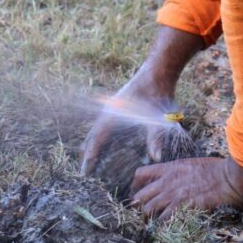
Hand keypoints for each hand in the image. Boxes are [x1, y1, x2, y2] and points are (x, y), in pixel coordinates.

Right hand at [81, 26, 205, 174]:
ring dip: (93, 143)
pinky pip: (105, 124)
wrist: (158, 71)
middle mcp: (109, 112)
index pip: (97, 139)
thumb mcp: (157, 119)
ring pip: (97, 129)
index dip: (90, 156)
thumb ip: (155, 139)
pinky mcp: (119, 105)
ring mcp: (113, 108)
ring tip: (89, 157)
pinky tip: (106, 141)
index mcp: (113, 115)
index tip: (85, 170)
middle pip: (92, 135)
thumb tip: (157, 158)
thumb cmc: (157, 94)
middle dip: (88, 152)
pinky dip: (102, 136)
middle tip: (84, 169)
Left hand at [131, 155, 242, 220]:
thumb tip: (179, 181)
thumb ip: (181, 173)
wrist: (231, 177)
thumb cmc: (219, 170)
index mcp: (169, 168)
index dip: (135, 186)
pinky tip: (164, 232)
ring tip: (151, 228)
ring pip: (148, 210)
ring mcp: (172, 195)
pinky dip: (161, 227)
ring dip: (148, 220)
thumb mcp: (194, 165)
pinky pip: (162, 220)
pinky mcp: (181, 207)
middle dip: (138, 208)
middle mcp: (166, 181)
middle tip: (143, 217)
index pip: (140, 174)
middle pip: (139, 196)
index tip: (137, 195)